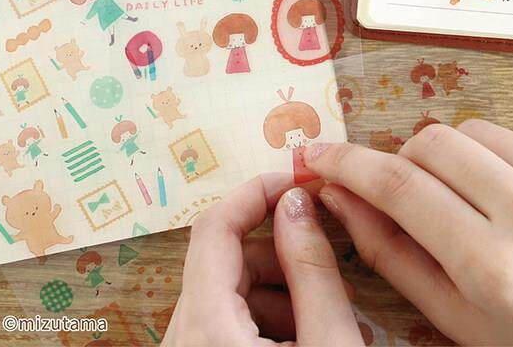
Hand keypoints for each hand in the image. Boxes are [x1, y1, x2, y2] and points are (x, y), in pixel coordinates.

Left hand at [162, 176, 363, 345]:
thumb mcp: (330, 342)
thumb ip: (313, 269)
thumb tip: (297, 203)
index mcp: (206, 328)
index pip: (215, 227)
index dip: (257, 193)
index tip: (297, 183)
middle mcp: (182, 340)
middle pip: (223, 260)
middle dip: (279, 251)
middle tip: (326, 257)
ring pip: (225, 292)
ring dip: (276, 286)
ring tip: (323, 309)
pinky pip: (222, 322)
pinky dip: (263, 315)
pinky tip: (303, 333)